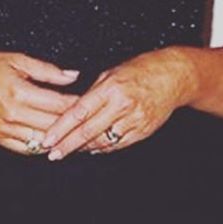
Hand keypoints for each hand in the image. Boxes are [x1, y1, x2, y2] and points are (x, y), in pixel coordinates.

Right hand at [0, 51, 82, 155]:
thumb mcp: (17, 59)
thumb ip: (47, 70)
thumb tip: (72, 76)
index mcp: (19, 92)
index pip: (58, 104)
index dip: (78, 105)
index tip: (91, 102)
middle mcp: (13, 114)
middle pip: (54, 124)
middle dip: (75, 124)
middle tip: (91, 120)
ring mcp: (6, 129)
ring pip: (43, 140)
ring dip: (61, 139)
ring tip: (77, 135)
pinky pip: (27, 149)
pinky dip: (43, 147)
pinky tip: (54, 142)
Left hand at [38, 47, 195, 160]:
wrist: (174, 76)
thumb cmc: (141, 70)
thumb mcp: (112, 73)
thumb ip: (92, 93)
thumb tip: (73, 111)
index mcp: (111, 88)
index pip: (79, 112)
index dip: (61, 128)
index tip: (48, 138)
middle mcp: (123, 105)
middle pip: (88, 131)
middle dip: (67, 145)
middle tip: (52, 153)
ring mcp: (134, 120)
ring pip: (102, 141)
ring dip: (83, 148)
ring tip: (68, 151)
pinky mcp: (144, 130)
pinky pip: (118, 144)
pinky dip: (103, 147)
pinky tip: (92, 148)